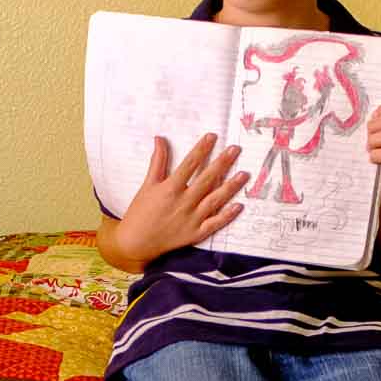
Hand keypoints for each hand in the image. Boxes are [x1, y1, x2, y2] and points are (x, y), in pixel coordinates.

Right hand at [107, 134, 248, 266]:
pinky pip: (214, 223)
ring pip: (215, 200)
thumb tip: (160, 139)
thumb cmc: (140, 212)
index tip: (212, 137)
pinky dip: (227, 216)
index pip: (189, 164)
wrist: (136, 243)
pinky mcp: (195, 233)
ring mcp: (191, 219)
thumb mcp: (147, 185)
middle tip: (235, 149)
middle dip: (222, 163)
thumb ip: (157, 162)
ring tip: (244, 174)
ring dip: (230, 187)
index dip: (201, 149)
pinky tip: (239, 206)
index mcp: (170, 189)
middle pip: (206, 179)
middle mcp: (183, 203)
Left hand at [368, 99, 380, 188]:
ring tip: (370, 150)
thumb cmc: (373, 158)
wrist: (375, 187)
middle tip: (368, 138)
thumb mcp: (373, 136)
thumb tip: (374, 109)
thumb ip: (375, 121)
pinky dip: (376, 155)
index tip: (373, 118)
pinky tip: (372, 159)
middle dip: (376, 126)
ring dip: (374, 141)